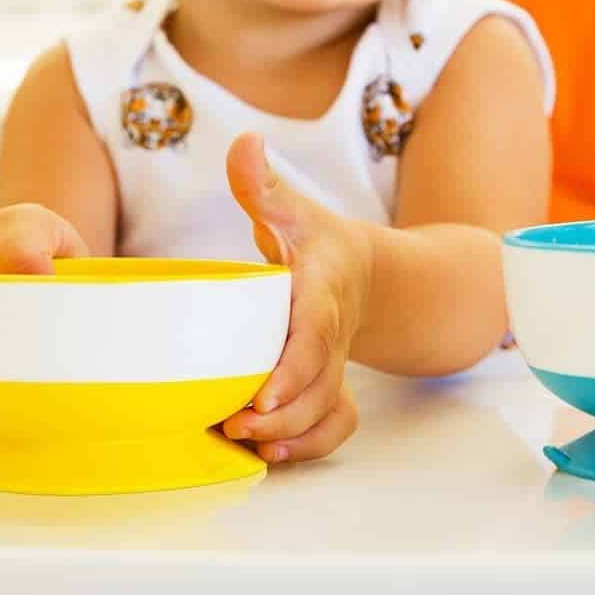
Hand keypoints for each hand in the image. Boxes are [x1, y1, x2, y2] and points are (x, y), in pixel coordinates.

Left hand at [221, 133, 371, 463]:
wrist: (363, 271)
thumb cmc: (319, 242)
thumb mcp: (295, 210)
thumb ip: (264, 185)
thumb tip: (244, 142)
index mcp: (322, 293)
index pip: (314, 336)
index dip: (291, 370)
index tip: (260, 397)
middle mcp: (332, 337)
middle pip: (318, 388)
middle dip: (280, 416)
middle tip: (231, 424)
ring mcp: (335, 367)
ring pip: (325, 414)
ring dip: (289, 437)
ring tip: (241, 440)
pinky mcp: (331, 387)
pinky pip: (334, 427)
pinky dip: (308, 446)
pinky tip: (269, 453)